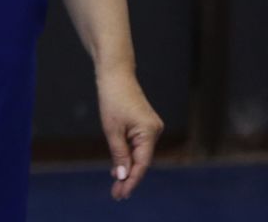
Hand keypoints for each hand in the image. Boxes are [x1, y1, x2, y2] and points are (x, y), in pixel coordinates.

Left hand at [95, 72, 162, 200]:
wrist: (115, 74)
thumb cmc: (112, 99)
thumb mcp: (112, 129)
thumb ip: (119, 154)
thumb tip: (123, 176)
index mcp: (149, 132)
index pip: (142, 163)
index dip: (132, 180)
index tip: (122, 193)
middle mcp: (155, 131)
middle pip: (142, 160)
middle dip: (130, 177)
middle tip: (117, 194)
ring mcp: (152, 127)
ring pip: (140, 153)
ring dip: (129, 167)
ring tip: (117, 183)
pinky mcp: (146, 124)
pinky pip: (139, 145)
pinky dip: (129, 155)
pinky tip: (121, 166)